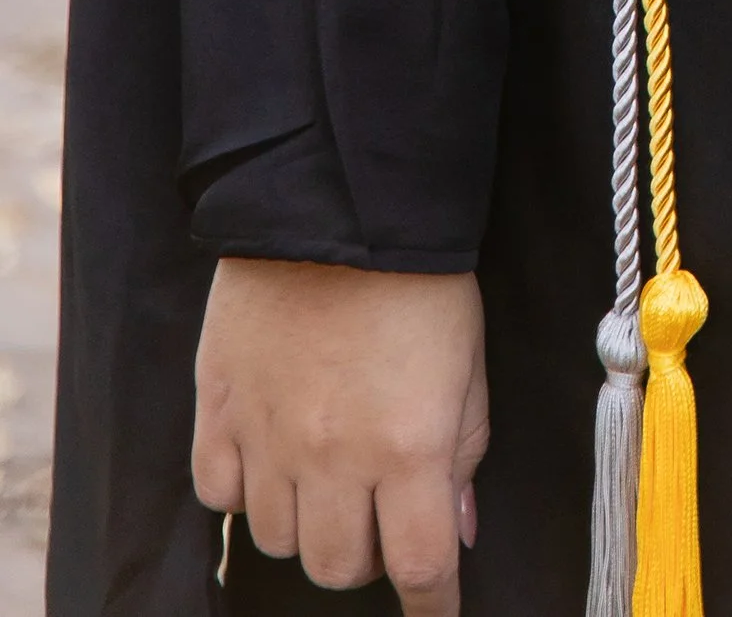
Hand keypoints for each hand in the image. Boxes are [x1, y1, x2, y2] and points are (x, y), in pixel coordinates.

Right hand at [194, 258, 488, 610]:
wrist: (337, 198)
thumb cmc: (419, 276)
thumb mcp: (470, 361)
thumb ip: (465, 451)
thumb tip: (458, 530)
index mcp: (409, 446)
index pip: (419, 565)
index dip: (433, 602)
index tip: (437, 610)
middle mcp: (334, 457)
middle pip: (338, 568)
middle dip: (366, 555)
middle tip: (380, 514)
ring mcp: (270, 437)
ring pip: (279, 541)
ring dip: (309, 524)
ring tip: (327, 477)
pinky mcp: (220, 408)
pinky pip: (220, 494)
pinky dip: (246, 492)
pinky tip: (271, 458)